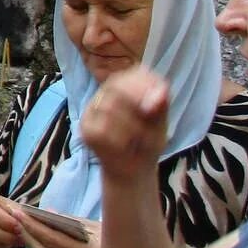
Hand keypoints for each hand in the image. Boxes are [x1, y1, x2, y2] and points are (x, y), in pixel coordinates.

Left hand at [19, 214, 101, 247]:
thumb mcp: (97, 227)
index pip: (51, 238)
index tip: (19, 213)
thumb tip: (48, 212)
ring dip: (30, 244)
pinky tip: (34, 242)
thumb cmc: (115, 242)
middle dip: (26, 233)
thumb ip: (71, 221)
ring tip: (21, 228)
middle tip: (14, 218)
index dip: (32, 225)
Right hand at [81, 69, 168, 184]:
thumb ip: (160, 105)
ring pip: (108, 106)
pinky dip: (120, 138)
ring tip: (142, 140)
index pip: (127, 75)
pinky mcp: (85, 130)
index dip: (141, 83)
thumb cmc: (147, 143)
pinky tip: (127, 147)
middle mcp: (103, 96)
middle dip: (136, 100)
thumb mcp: (160, 122)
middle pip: (114, 86)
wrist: (134, 172)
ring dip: (132, 125)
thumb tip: (162, 92)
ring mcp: (91, 112)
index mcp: (121, 89)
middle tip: (151, 118)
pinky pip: (102, 128)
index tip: (160, 97)